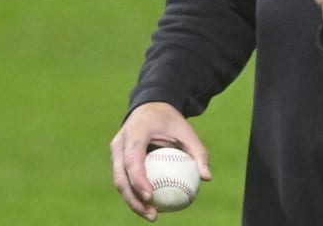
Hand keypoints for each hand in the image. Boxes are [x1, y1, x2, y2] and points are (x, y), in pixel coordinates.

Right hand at [110, 102, 212, 220]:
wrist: (149, 107)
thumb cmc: (170, 121)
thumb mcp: (187, 131)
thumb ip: (198, 152)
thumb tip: (207, 178)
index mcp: (135, 132)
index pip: (133, 159)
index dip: (139, 180)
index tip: (151, 197)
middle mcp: (120, 143)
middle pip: (121, 176)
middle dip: (133, 199)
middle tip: (152, 214)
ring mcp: (115, 152)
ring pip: (119, 181)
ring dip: (132, 201)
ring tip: (152, 215)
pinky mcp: (117, 160)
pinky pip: (124, 180)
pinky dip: (134, 194)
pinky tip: (150, 206)